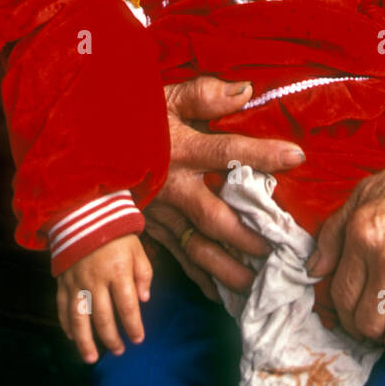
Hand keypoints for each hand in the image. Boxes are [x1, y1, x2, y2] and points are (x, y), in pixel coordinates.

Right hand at [56, 234, 151, 363]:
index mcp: (118, 271)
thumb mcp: (138, 249)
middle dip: (112, 338)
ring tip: (92, 358)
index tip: (139, 339)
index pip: (127, 306)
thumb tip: (144, 300)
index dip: (134, 326)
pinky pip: (62, 308)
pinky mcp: (63, 281)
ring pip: (79, 319)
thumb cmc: (117, 234)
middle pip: (103, 318)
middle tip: (120, 351)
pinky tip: (72, 337)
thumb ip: (144, 274)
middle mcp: (96, 280)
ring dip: (85, 342)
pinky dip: (66, 325)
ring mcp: (76, 282)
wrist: (86, 214)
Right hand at [144, 75, 305, 300]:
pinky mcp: (153, 230)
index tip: (296, 156)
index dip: (262, 154)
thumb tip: (245, 91)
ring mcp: (162, 214)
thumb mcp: (168, 98)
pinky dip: (201, 278)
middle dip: (248, 237)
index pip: (227, 151)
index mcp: (181, 150)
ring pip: (197, 249)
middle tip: (279, 250)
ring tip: (258, 284)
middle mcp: (173, 187)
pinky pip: (179, 258)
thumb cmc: (136, 118)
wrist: (88, 145)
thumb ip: (205, 95)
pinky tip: (222, 294)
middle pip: (215, 218)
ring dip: (228, 270)